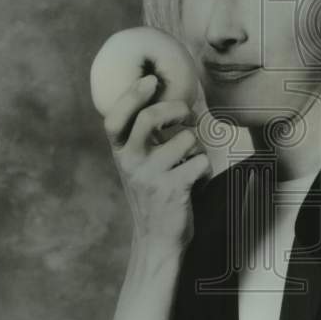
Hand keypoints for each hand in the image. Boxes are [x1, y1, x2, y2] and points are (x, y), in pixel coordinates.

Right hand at [103, 74, 211, 251]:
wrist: (157, 239)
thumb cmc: (152, 192)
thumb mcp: (137, 164)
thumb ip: (140, 135)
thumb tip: (158, 93)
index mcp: (120, 153)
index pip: (115, 119)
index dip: (131, 96)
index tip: (150, 80)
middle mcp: (131, 163)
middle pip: (150, 118)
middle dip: (175, 108)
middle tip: (186, 114)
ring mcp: (151, 177)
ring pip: (186, 139)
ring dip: (196, 147)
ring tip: (190, 162)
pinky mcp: (173, 190)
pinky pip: (200, 162)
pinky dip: (205, 168)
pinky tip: (198, 180)